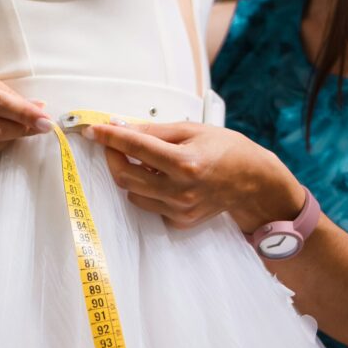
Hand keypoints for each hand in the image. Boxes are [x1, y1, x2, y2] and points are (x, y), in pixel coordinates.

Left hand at [86, 122, 306, 232]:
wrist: (253, 182)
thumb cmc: (225, 150)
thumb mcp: (192, 130)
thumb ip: (153, 131)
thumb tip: (119, 127)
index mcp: (185, 163)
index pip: (136, 148)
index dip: (111, 138)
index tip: (95, 131)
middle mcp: (180, 190)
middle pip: (125, 177)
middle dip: (113, 158)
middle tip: (112, 145)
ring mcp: (179, 209)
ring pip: (133, 193)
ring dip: (130, 175)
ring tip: (146, 162)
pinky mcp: (179, 221)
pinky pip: (149, 205)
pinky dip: (147, 190)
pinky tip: (163, 180)